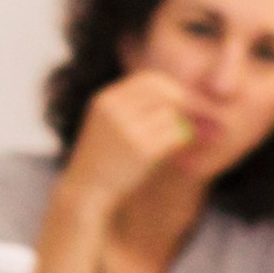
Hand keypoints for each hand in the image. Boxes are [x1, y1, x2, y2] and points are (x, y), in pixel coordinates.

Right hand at [63, 66, 200, 215]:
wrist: (85, 192)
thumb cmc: (102, 159)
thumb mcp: (107, 124)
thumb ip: (132, 106)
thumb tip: (177, 94)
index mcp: (106, 99)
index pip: (148, 80)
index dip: (168, 88)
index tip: (178, 101)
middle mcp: (116, 110)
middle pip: (164, 92)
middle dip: (180, 102)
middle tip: (187, 117)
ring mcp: (129, 129)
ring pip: (172, 115)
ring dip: (176, 127)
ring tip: (164, 144)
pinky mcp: (143, 150)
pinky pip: (175, 135)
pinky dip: (178, 142)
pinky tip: (167, 154)